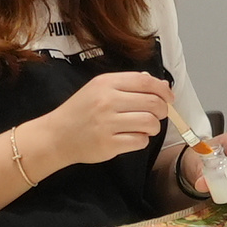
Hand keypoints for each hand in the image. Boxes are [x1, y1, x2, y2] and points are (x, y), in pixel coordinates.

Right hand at [38, 70, 176, 168]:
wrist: (57, 135)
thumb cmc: (80, 111)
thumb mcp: (98, 88)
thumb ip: (127, 84)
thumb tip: (158, 84)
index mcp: (106, 83)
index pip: (146, 82)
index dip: (163, 90)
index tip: (169, 98)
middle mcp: (107, 101)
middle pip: (153, 103)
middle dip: (162, 110)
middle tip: (158, 115)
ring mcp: (107, 124)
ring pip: (150, 123)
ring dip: (153, 127)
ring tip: (144, 127)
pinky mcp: (108, 144)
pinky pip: (140, 141)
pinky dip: (141, 140)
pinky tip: (132, 137)